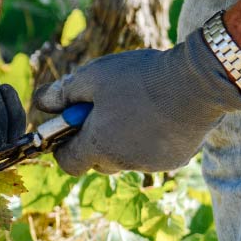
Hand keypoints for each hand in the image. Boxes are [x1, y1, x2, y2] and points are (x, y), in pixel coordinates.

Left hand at [32, 30, 240, 175]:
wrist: (199, 81)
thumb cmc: (141, 77)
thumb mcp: (93, 77)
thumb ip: (63, 93)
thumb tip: (42, 104)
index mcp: (98, 146)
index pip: (68, 164)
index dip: (64, 147)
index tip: (70, 128)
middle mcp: (122, 162)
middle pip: (97, 162)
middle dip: (94, 141)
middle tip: (105, 110)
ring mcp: (151, 164)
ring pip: (125, 158)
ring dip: (123, 140)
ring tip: (136, 107)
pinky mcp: (175, 160)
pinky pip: (152, 154)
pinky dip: (149, 139)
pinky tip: (160, 114)